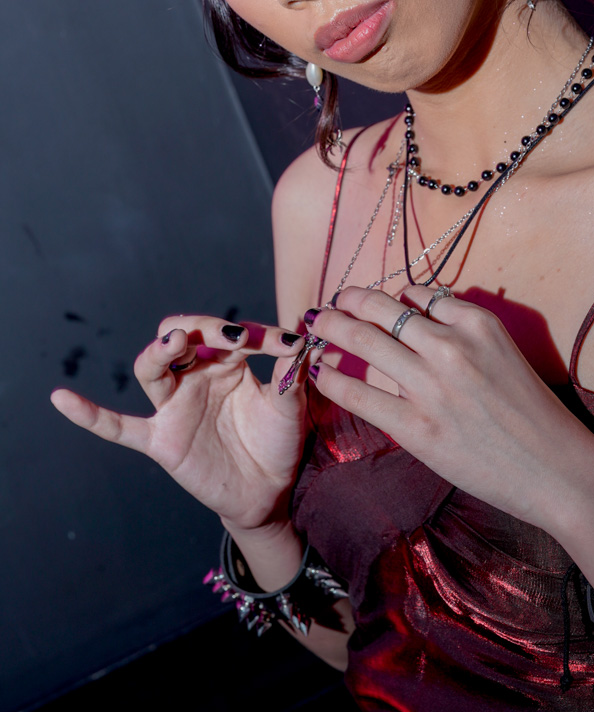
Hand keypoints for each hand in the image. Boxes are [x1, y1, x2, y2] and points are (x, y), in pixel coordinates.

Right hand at [51, 317, 316, 531]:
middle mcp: (197, 376)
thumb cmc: (278, 442)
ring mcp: (175, 407)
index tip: (289, 345)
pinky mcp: (161, 440)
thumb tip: (304, 342)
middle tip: (228, 334)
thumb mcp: (290, 407)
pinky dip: (90, 416)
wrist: (269, 492)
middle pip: (185, 337)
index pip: (234, 335)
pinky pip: (119, 428)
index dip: (260, 336)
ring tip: (175, 339)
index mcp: (229, 361)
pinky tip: (61, 399)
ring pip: (153, 370)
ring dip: (160, 351)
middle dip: (202, 327)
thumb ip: (291, 376)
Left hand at [306, 287, 591, 531]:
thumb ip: (462, 329)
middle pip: (382, 309)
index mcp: (477, 322)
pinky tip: (319, 372)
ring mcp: (431, 386)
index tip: (372, 302)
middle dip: (349, 301)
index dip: (389, 297)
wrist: (556, 469)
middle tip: (332, 303)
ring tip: (316, 324)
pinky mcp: (417, 427)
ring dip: (332, 328)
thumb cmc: (532, 412)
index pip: (418, 294)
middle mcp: (451, 345)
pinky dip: (332, 378)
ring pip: (365, 341)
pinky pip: (360, 393)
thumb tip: (414, 313)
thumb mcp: (504, 351)